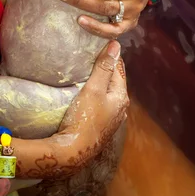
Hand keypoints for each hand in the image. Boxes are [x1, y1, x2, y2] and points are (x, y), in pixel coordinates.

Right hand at [54, 41, 127, 161]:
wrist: (72, 151)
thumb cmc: (84, 117)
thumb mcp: (94, 88)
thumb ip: (104, 67)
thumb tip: (116, 45)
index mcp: (121, 97)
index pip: (119, 68)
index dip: (110, 55)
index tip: (99, 44)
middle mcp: (120, 108)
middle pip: (114, 81)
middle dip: (105, 68)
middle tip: (90, 55)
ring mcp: (111, 118)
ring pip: (108, 92)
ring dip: (100, 82)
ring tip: (86, 70)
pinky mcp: (101, 125)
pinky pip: (102, 102)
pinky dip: (96, 93)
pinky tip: (85, 91)